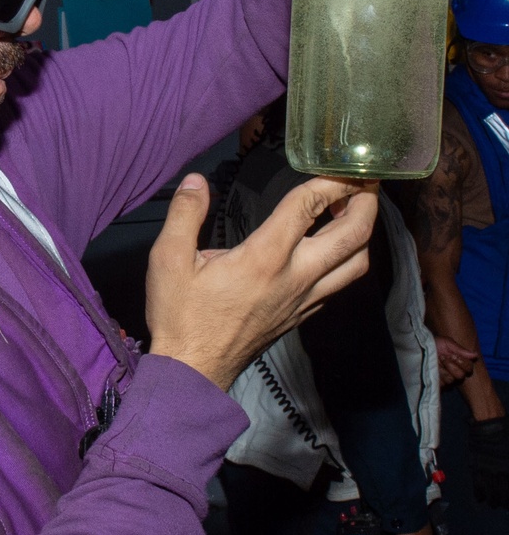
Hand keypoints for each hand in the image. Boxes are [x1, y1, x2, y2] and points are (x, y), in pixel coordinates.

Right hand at [146, 172, 376, 391]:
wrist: (194, 370)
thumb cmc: (181, 316)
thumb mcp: (168, 260)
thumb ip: (184, 215)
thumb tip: (197, 181)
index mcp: (264, 258)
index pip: (309, 207)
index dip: (329, 180)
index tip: (336, 163)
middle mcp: (294, 277)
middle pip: (352, 235)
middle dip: (365, 201)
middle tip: (364, 179)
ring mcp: (303, 299)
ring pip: (357, 263)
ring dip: (363, 232)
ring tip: (352, 210)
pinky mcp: (302, 314)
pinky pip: (340, 284)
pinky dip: (348, 259)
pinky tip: (331, 247)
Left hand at [434, 335, 477, 386]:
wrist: (419, 348)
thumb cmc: (434, 344)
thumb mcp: (447, 343)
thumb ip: (460, 350)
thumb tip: (475, 355)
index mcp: (460, 363)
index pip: (469, 368)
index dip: (461, 362)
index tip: (452, 354)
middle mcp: (455, 373)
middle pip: (461, 376)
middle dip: (451, 365)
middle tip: (442, 357)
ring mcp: (447, 379)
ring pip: (451, 380)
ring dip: (442, 370)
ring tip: (436, 362)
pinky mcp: (438, 384)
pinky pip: (442, 384)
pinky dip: (437, 375)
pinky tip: (432, 369)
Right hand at [467, 415, 508, 506]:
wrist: (490, 423)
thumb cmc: (507, 433)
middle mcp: (501, 472)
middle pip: (503, 496)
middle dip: (504, 504)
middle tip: (503, 505)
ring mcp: (488, 471)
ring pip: (490, 494)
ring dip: (492, 502)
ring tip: (493, 504)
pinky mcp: (477, 467)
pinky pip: (477, 486)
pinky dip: (479, 495)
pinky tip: (481, 498)